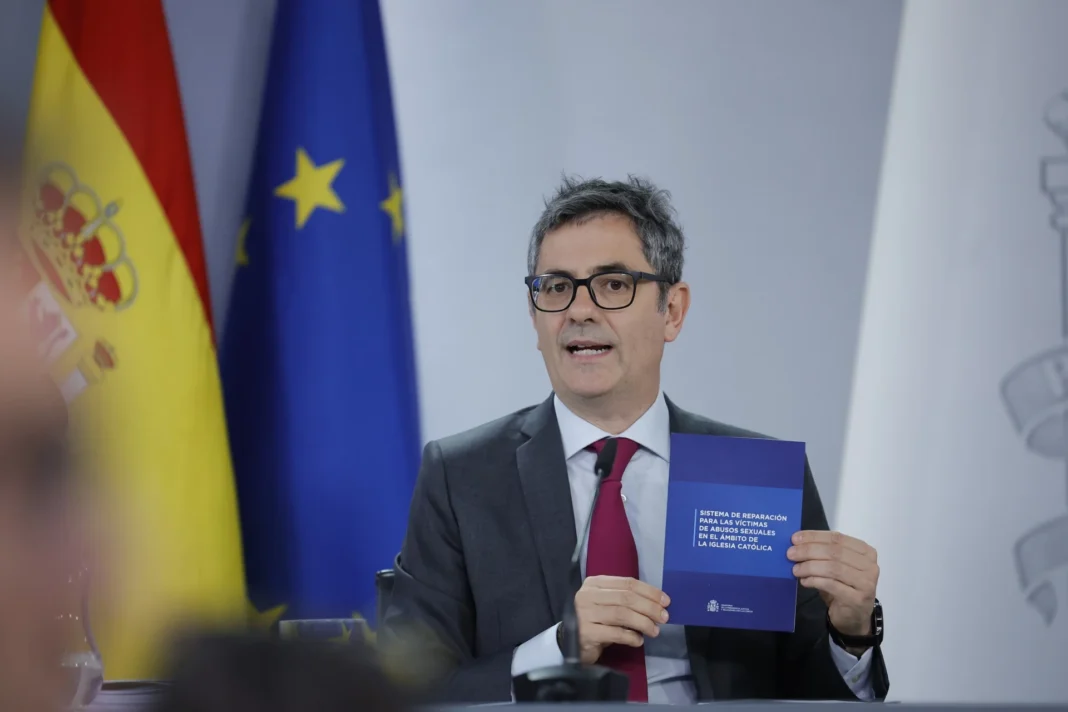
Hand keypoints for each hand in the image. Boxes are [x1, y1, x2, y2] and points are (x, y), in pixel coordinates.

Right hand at [565, 575, 668, 664]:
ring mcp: (584, 614)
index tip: (665, 601)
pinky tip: (639, 640)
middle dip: (649, 607)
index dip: (649, 591)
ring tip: (655, 630)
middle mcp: (587, 595)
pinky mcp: (586, 633)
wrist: (570, 642)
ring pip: (622, 614)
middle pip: (626, 598)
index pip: (627, 583)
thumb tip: (658, 603)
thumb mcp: (608, 605)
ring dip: (643, 622)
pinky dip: (631, 637)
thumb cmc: (595, 621)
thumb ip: (626, 600)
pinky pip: (615, 633)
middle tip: (664, 617)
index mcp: (595, 583)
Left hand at [787, 530, 878, 652]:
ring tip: (796, 569)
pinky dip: (814, 581)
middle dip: (809, 551)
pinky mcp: (857, 598)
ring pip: (832, 568)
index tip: (795, 538)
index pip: (837, 538)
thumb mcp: (834, 565)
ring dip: (810, 567)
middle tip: (790, 554)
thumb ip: (822, 552)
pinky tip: (804, 581)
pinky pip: (831, 585)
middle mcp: (869, 565)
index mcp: (865, 551)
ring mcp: (866, 583)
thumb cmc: (843, 586)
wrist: (854, 617)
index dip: (814, 537)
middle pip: (834, 552)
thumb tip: (797, 542)